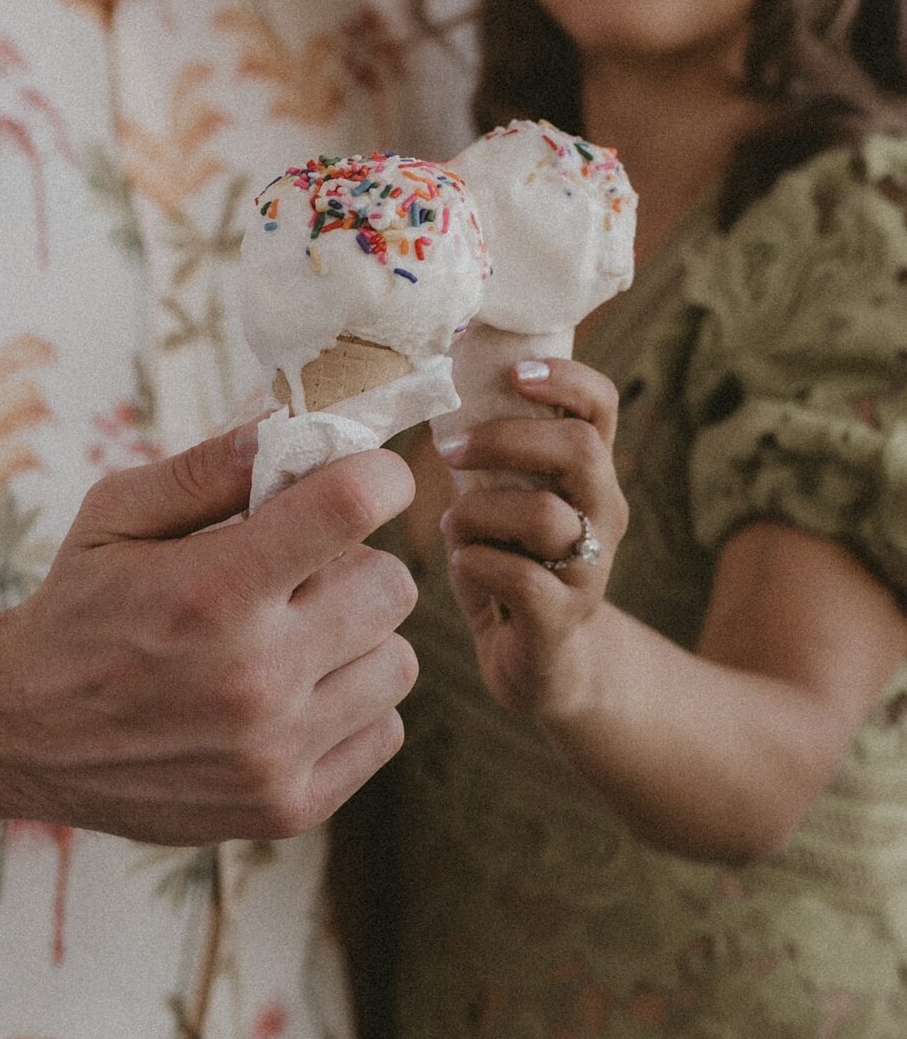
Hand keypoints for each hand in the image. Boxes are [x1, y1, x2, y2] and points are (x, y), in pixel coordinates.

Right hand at [0, 424, 417, 842]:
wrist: (19, 733)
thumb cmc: (78, 607)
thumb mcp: (119, 512)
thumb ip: (213, 466)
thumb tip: (297, 420)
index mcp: (213, 589)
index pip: (352, 507)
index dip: (378, 479)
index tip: (369, 480)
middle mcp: (254, 676)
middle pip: (393, 586)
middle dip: (357, 564)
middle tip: (305, 573)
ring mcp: (274, 751)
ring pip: (399, 661)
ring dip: (359, 639)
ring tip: (297, 636)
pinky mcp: (286, 807)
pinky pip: (385, 729)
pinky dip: (351, 706)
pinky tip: (294, 695)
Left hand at [437, 359, 626, 722]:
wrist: (546, 665)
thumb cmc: (512, 562)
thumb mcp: (506, 498)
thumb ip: (491, 453)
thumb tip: (435, 386)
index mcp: (589, 472)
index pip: (600, 405)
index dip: (565, 378)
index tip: (514, 373)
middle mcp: (604, 513)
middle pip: (580, 449)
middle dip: (506, 440)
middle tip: (452, 451)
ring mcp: (590, 568)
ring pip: (546, 515)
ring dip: (479, 511)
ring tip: (453, 526)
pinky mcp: (563, 619)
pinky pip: (523, 579)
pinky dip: (476, 564)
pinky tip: (463, 566)